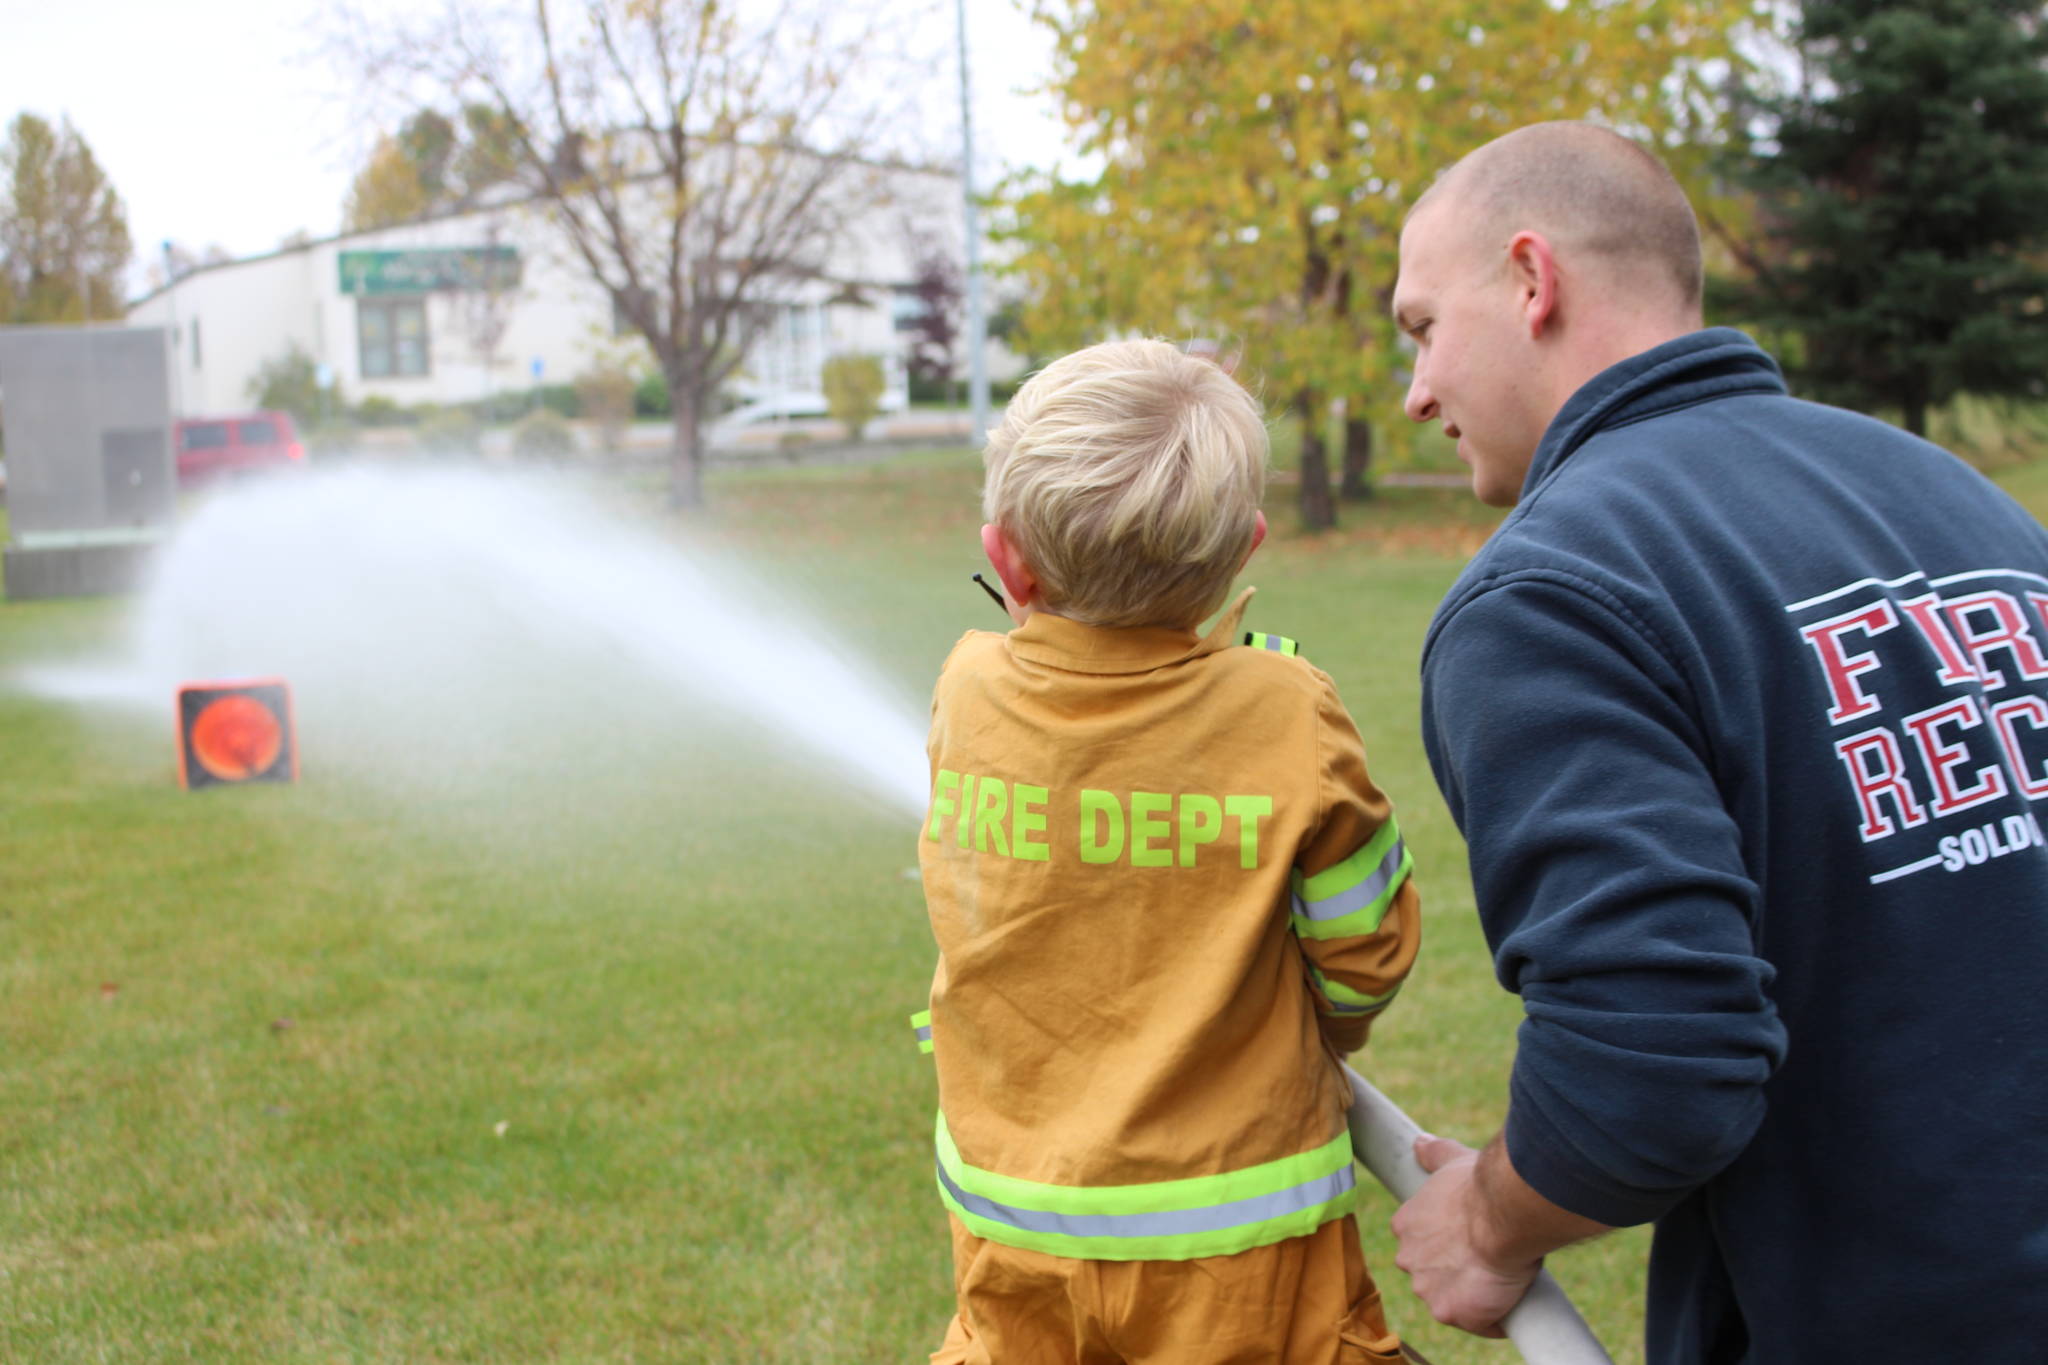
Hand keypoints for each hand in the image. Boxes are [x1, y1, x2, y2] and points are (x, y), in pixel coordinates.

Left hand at [1390, 1134, 1541, 1338]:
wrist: (1502, 1214)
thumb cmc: (1479, 1185)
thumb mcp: (1452, 1161)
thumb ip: (1434, 1153)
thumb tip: (1420, 1142)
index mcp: (1406, 1225)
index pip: (1419, 1243)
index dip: (1445, 1243)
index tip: (1467, 1238)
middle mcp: (1408, 1260)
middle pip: (1431, 1274)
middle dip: (1456, 1271)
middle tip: (1487, 1259)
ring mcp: (1426, 1290)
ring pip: (1452, 1301)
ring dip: (1474, 1296)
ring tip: (1502, 1280)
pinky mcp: (1451, 1313)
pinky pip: (1477, 1323)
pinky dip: (1494, 1318)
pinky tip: (1511, 1303)